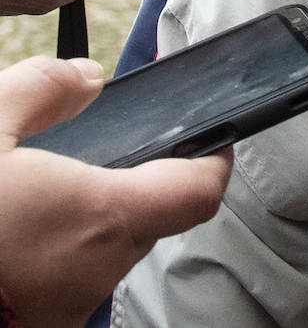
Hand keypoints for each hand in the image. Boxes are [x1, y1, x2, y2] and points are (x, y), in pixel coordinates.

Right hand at [0, 56, 231, 327]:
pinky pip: (64, 283)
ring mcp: (65, 312)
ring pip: (103, 255)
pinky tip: (13, 236)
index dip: (213, 158)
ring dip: (84, 224)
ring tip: (33, 197)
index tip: (210, 136)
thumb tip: (83, 78)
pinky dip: (51, 255)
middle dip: (129, 185)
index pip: (199, 191)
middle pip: (149, 219)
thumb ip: (40, 92)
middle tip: (90, 159)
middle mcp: (95, 271)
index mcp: (99, 217)